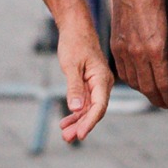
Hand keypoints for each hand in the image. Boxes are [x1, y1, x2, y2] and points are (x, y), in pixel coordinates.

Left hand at [54, 12, 113, 142]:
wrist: (76, 29)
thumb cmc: (74, 44)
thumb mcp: (71, 66)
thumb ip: (74, 88)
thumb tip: (77, 109)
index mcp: (102, 79)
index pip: (99, 106)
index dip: (90, 122)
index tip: (80, 134)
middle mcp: (103, 84)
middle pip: (94, 111)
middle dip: (81, 126)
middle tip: (67, 138)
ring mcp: (96, 85)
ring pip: (89, 109)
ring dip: (77, 122)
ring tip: (64, 135)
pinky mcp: (89, 84)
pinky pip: (84, 103)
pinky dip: (76, 113)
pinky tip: (66, 122)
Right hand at [108, 0, 167, 110]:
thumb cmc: (157, 1)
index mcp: (155, 49)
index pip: (164, 84)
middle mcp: (138, 53)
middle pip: (148, 87)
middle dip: (159, 99)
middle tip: (167, 105)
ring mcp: (124, 51)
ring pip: (134, 82)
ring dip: (145, 92)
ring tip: (155, 95)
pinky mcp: (115, 46)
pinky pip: (123, 72)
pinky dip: (132, 81)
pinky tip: (140, 82)